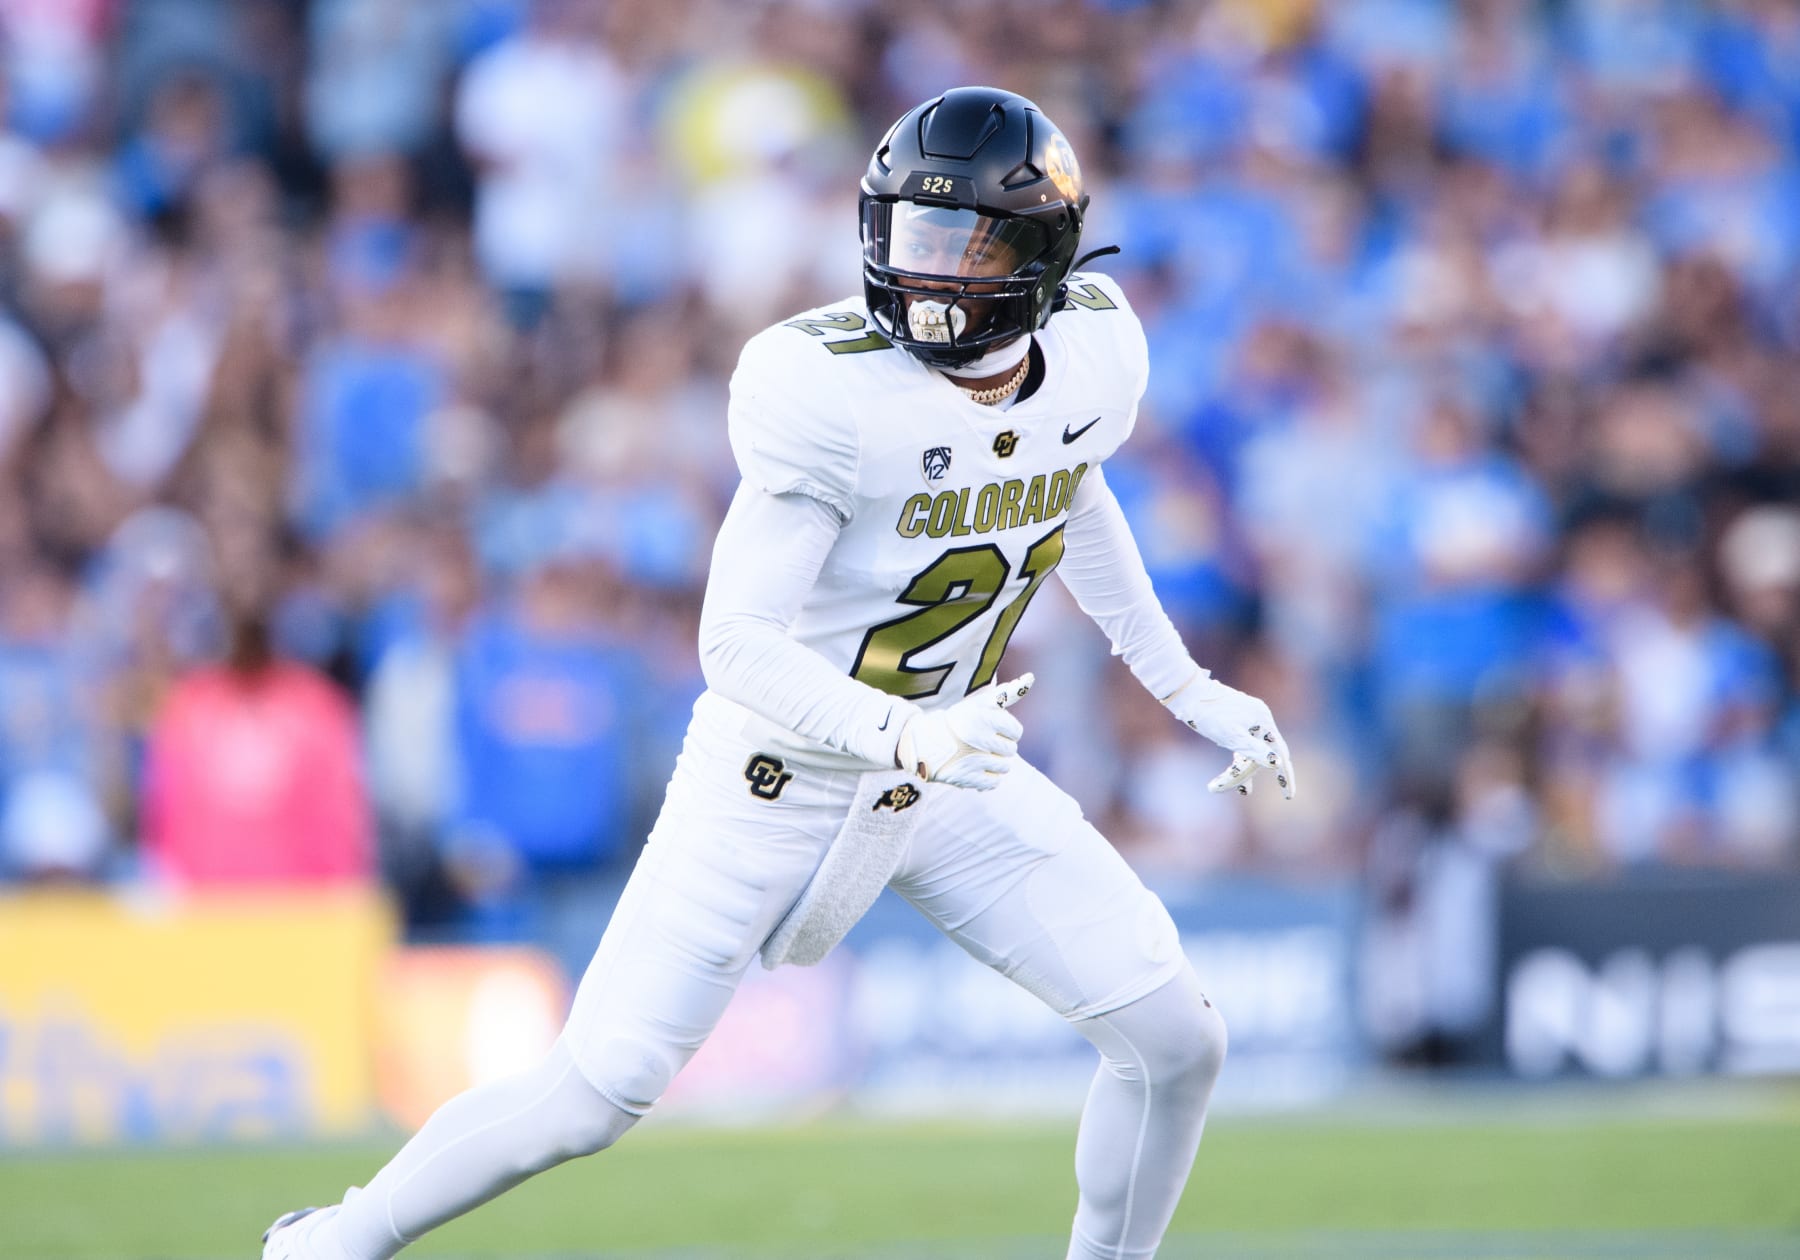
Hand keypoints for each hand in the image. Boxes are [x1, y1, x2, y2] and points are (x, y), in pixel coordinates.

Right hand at [894, 673, 1033, 790]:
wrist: (923, 743)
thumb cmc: (958, 721)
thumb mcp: (979, 704)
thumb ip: (1006, 694)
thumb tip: (1030, 678)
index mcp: (983, 718)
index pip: (1016, 731)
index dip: (1006, 731)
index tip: (991, 729)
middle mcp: (979, 739)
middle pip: (1011, 750)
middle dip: (999, 747)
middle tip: (981, 742)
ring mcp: (974, 761)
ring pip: (1005, 767)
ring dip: (995, 763)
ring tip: (977, 755)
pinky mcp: (968, 779)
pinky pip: (994, 782)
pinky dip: (987, 777)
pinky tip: (975, 768)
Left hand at [1163, 672, 1295, 799]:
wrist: (1187, 694)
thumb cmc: (1208, 715)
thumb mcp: (1231, 736)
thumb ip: (1254, 750)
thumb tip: (1276, 762)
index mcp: (1263, 719)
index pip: (1279, 752)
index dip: (1285, 776)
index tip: (1288, 796)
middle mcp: (1259, 717)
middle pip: (1263, 752)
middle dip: (1252, 774)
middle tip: (1242, 791)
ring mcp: (1248, 718)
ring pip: (1251, 750)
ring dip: (1243, 770)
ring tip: (1236, 790)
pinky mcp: (1236, 720)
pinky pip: (1243, 744)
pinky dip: (1238, 759)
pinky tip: (1230, 773)